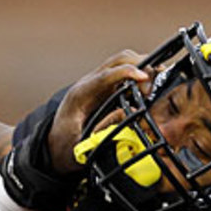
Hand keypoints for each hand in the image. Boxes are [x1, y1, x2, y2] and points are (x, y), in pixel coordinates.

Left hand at [47, 50, 151, 173]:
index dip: (125, 73)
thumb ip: (98, 138)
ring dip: (142, 68)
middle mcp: (89, 84)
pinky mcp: (106, 88)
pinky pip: (126, 72)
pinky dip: (141, 75)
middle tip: (153, 86)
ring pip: (123, 62)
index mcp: (79, 96)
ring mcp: (98, 84)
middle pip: (117, 61)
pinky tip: (151, 86)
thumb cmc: (65, 146)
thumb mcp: (77, 149)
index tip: (144, 78)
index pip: (104, 76)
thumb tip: (121, 128)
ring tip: (155, 85)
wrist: (55, 145)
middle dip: (140, 66)